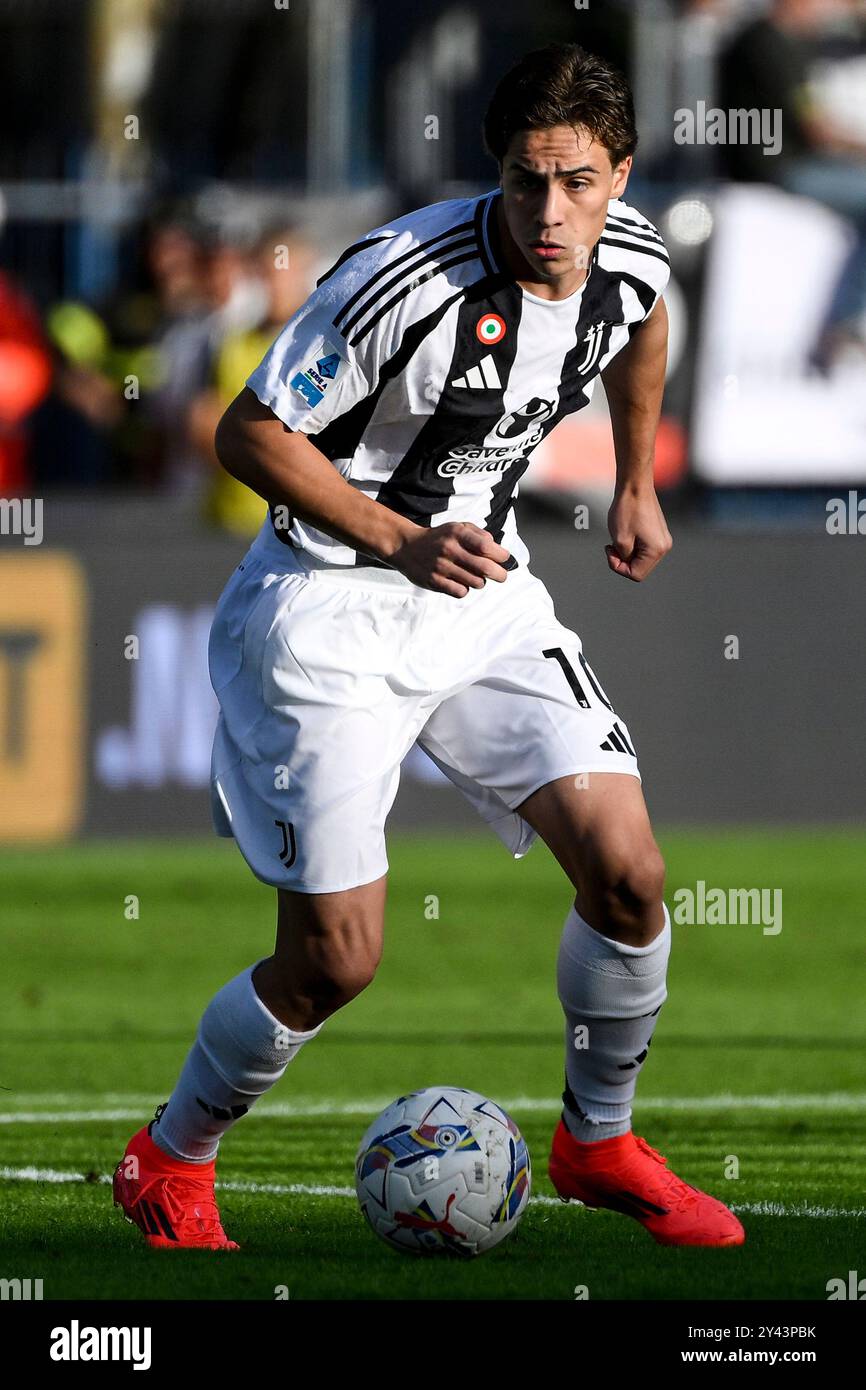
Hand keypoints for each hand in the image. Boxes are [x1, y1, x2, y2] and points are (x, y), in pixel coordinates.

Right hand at [389, 521, 513, 597]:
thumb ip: (478, 534)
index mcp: (457, 533)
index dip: (501, 556)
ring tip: (474, 576)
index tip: (504, 559)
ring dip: (480, 582)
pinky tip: (460, 582)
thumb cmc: (438, 538)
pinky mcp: (434, 581)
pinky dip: (465, 589)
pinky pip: (461, 592)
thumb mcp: (457, 527)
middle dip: (500, 575)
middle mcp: (449, 549)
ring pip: (476, 582)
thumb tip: (496, 547)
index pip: (487, 547)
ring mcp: (441, 567)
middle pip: (485, 568)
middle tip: (501, 576)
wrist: (406, 547)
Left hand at [605, 484, 671, 581]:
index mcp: (657, 550)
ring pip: (640, 558)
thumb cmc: (627, 510)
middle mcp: (664, 547)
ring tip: (619, 535)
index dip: (618, 567)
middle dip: (623, 560)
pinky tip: (626, 531)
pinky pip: (643, 548)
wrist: (635, 485)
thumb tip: (628, 561)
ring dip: (626, 552)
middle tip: (611, 544)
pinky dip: (632, 544)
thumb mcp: (620, 539)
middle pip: (640, 567)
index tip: (609, 550)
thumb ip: (624, 558)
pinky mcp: (658, 532)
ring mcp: (663, 539)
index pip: (636, 574)